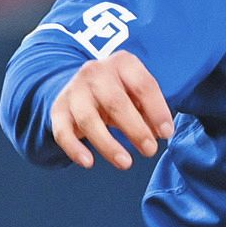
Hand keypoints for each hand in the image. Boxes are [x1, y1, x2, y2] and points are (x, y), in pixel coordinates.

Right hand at [50, 51, 173, 169]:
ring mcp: (74, 90)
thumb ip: (150, 110)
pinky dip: (75, 149)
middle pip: (116, 102)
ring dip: (108, 145)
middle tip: (150, 150)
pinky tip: (88, 162)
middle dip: (135, 129)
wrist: (81, 85)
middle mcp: (95, 72)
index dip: (157, 110)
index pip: (143, 85)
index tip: (167, 133)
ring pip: (88, 119)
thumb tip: (161, 133)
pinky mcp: (58, 110)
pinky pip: (62, 132)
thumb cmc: (120, 91)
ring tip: (126, 163)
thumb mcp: (137, 93)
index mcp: (122, 62)